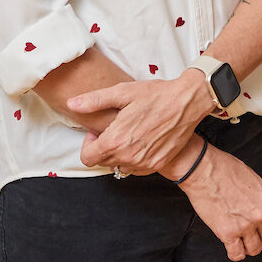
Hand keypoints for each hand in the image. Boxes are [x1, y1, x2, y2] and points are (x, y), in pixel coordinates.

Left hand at [71, 72, 209, 175]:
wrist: (189, 101)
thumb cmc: (157, 95)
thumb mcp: (124, 92)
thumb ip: (94, 101)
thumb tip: (72, 103)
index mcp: (116, 140)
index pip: (87, 158)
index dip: (89, 144)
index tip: (100, 132)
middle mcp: (128, 156)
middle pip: (103, 162)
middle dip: (104, 148)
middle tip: (117, 129)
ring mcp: (144, 163)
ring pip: (120, 166)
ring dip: (120, 154)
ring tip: (132, 135)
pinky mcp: (158, 164)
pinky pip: (137, 168)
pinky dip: (136, 158)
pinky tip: (144, 140)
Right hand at [171, 141, 261, 260]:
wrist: (205, 171)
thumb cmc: (226, 169)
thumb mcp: (255, 176)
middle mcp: (260, 214)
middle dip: (260, 234)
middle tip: (252, 230)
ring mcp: (245, 225)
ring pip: (255, 248)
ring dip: (249, 246)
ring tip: (244, 240)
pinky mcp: (227, 233)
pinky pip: (237, 254)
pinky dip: (236, 253)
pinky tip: (233, 246)